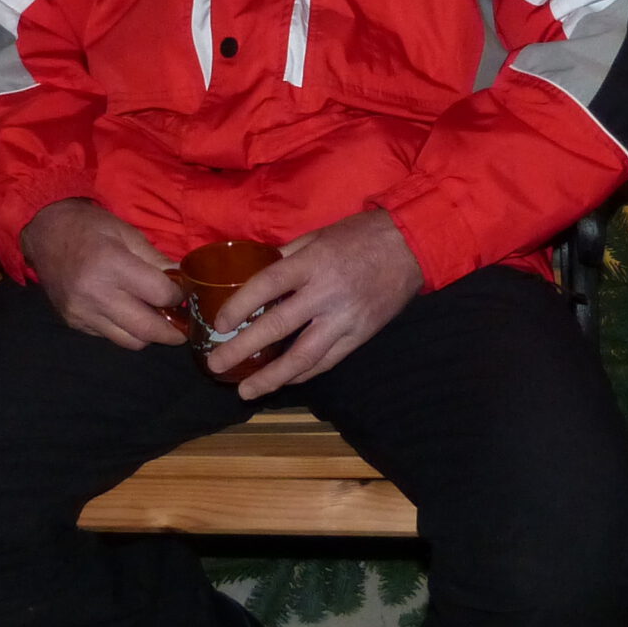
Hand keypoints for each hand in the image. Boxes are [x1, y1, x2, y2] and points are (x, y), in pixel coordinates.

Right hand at [21, 199, 185, 349]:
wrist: (44, 233)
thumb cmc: (89, 226)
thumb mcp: (127, 233)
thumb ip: (156, 260)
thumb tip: (184, 281)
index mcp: (112, 265)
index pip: (159, 295)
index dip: (179, 296)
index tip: (184, 293)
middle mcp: (96, 294)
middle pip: (147, 329)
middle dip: (173, 331)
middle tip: (184, 325)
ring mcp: (82, 313)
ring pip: (130, 341)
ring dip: (149, 335)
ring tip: (157, 321)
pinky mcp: (73, 323)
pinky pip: (109, 337)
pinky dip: (125, 330)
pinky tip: (128, 314)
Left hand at [206, 209, 424, 400]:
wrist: (411, 246)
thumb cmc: (359, 236)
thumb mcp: (317, 235)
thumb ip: (285, 256)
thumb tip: (252, 272)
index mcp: (312, 263)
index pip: (267, 286)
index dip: (240, 306)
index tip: (219, 324)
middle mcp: (326, 294)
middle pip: (278, 326)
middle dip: (243, 349)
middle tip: (216, 365)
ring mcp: (345, 319)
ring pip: (304, 356)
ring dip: (272, 377)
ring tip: (246, 390)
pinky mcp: (360, 336)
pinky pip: (327, 361)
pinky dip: (302, 374)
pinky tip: (283, 381)